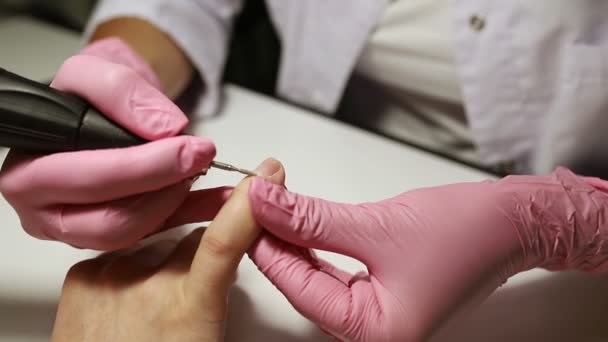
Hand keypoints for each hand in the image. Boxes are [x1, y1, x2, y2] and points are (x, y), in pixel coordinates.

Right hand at [0, 38, 216, 249]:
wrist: (104, 105)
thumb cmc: (86, 93)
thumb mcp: (95, 69)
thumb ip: (119, 90)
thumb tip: (163, 129)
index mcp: (30, 172)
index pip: (82, 180)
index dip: (137, 167)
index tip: (183, 146)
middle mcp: (47, 211)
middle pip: (110, 219)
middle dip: (163, 184)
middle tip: (201, 155)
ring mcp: (80, 229)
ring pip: (133, 234)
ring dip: (176, 202)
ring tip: (201, 167)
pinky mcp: (115, 234)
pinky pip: (158, 234)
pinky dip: (194, 213)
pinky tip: (218, 196)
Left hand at [51, 158, 285, 341]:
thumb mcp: (205, 337)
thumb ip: (215, 294)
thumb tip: (220, 266)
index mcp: (186, 309)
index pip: (222, 242)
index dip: (245, 206)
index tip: (264, 177)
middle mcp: (145, 285)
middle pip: (192, 238)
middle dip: (203, 248)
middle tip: (195, 285)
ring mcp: (109, 275)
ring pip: (155, 244)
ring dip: (161, 261)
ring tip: (149, 306)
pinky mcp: (81, 274)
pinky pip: (121, 253)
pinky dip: (129, 269)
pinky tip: (123, 302)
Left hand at [247, 167, 607, 340]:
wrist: (512, 222)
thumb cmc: (467, 233)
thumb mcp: (376, 224)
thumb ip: (311, 216)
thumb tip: (264, 201)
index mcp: (374, 333)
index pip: (298, 286)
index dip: (265, 242)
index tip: (243, 205)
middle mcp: (373, 332)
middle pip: (303, 283)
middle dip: (277, 239)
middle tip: (256, 200)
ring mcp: (376, 313)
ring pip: (316, 276)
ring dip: (295, 240)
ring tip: (274, 204)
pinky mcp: (380, 293)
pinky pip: (335, 271)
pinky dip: (317, 245)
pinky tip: (301, 222)